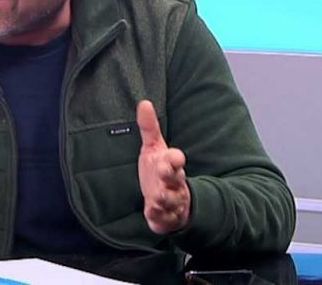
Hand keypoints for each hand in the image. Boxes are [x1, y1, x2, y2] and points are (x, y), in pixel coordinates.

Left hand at [136, 100, 190, 233]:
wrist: (173, 202)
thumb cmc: (161, 171)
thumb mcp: (154, 149)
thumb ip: (149, 129)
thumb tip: (144, 103)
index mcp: (171, 165)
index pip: (177, 160)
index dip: (176, 158)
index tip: (174, 155)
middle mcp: (174, 183)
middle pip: (176, 178)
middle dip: (171, 175)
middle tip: (164, 171)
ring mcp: (171, 201)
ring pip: (171, 200)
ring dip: (165, 198)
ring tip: (156, 197)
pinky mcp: (165, 217)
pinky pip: (164, 218)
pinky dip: (158, 216)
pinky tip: (151, 212)